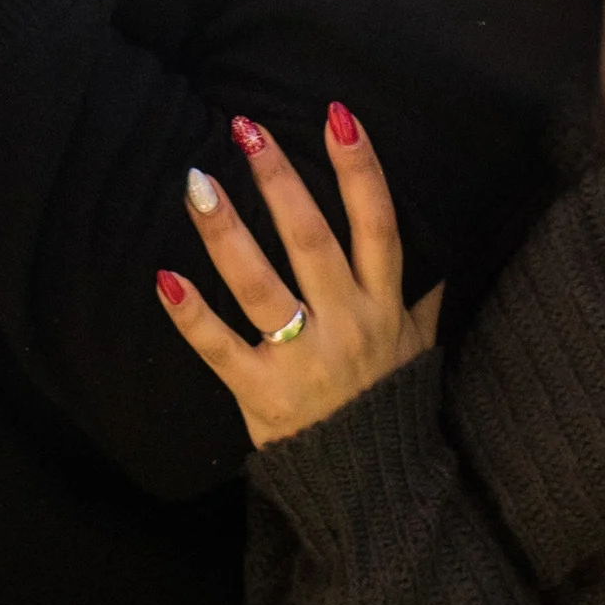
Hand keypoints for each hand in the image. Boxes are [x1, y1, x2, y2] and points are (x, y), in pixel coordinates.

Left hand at [156, 106, 443, 448]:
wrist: (373, 488)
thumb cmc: (389, 406)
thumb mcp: (420, 348)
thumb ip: (424, 296)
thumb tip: (440, 250)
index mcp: (384, 305)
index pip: (377, 224)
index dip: (360, 170)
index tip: (336, 116)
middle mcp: (347, 323)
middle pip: (312, 241)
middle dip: (281, 183)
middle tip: (247, 130)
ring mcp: (303, 358)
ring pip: (262, 285)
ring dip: (227, 232)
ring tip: (197, 184)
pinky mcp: (263, 392)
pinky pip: (222, 349)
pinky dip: (192, 317)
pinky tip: (164, 277)